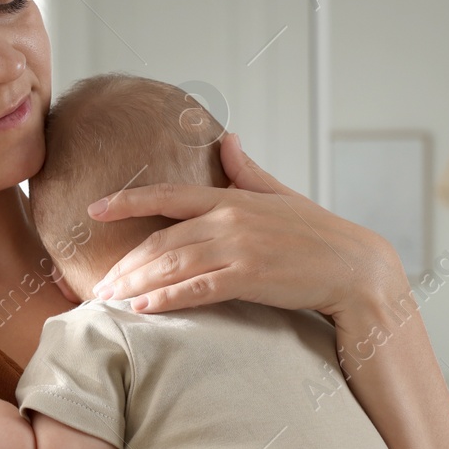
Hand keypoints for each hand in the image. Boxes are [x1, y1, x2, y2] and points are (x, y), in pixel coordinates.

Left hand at [88, 132, 403, 319]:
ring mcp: (240, 249)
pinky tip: (143, 309)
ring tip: (108, 300)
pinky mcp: (251, 277)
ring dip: (136, 284)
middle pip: (162, 240)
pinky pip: (198, 289)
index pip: (169, 195)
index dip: (127, 200)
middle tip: (98, 284)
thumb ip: (247, 171)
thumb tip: (228, 139)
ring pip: (173, 264)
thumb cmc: (317, 234)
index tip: (94, 208)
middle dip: (125, 264)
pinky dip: (167, 299)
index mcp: (232, 198)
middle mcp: (230, 219)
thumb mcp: (280, 195)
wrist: (355, 267)